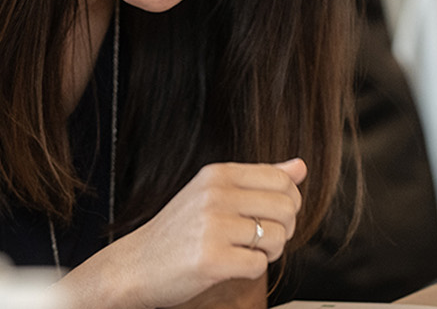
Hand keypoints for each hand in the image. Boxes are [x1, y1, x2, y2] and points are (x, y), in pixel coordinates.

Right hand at [64, 158, 305, 308]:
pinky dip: (251, 270)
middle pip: (287, 208)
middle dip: (283, 229)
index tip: (272, 215)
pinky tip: (230, 265)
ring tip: (244, 251)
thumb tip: (300, 166)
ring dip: (268, 252)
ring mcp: (212, 227)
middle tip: (261, 238)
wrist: (136, 265)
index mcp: (217, 175)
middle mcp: (215, 195)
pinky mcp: (211, 259)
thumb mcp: (214, 193)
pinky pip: (258, 265)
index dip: (288, 202)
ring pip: (276, 238)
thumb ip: (258, 178)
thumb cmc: (177, 231)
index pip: (281, 179)